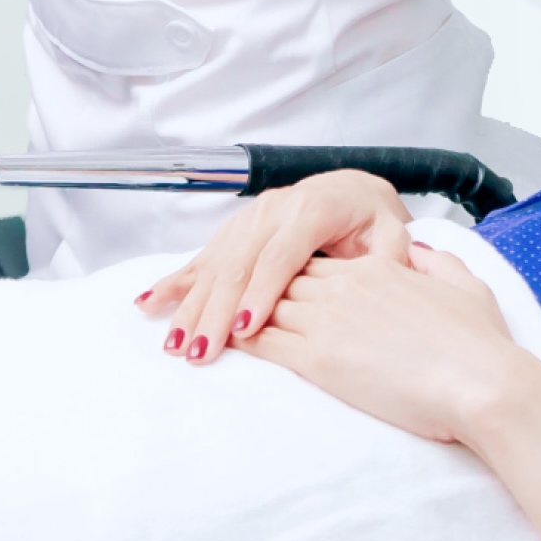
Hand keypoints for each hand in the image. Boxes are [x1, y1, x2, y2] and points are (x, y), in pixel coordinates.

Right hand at [134, 169, 409, 364]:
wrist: (351, 189)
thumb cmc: (370, 219)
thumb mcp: (391, 231)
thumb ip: (390, 253)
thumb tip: (383, 274)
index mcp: (313, 210)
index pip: (281, 256)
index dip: (261, 293)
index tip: (245, 329)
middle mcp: (274, 210)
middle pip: (238, 264)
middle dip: (214, 311)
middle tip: (199, 351)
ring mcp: (249, 218)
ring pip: (214, 263)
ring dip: (190, 305)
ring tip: (174, 343)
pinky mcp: (235, 229)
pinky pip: (203, 256)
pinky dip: (176, 282)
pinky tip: (150, 302)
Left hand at [246, 246, 540, 445]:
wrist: (483, 383)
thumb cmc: (482, 345)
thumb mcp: (466, 287)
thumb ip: (438, 266)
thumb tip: (420, 255)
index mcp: (379, 269)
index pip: (319, 262)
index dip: (297, 273)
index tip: (281, 284)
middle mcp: (347, 286)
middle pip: (285, 278)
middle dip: (259, 288)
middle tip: (233, 301)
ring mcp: (329, 320)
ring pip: (267, 305)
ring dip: (241, 313)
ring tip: (217, 322)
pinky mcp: (320, 359)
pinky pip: (264, 341)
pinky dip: (241, 337)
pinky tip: (225, 341)